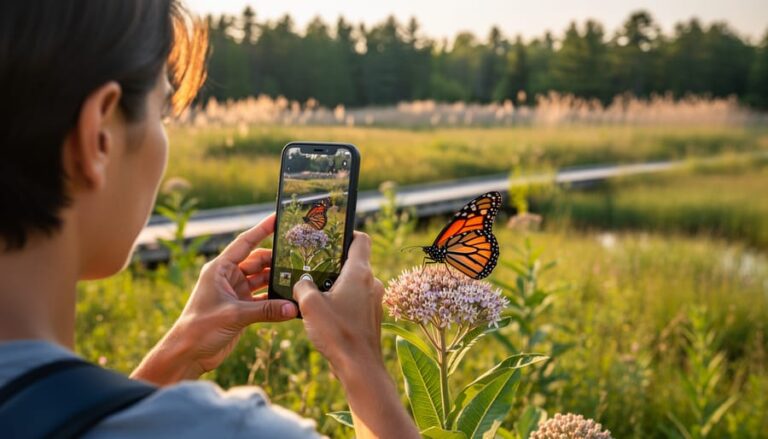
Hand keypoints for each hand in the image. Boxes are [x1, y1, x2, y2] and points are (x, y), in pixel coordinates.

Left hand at [132, 213, 297, 384]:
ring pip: (262, 280)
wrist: (188, 354)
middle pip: (258, 262)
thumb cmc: (200, 328)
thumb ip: (266, 310)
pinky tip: (289, 301)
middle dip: (276, 260)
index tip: (277, 219)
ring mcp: (235, 293)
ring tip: (297, 279)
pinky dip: (275, 300)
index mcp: (220, 269)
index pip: (245, 243)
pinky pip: (263, 299)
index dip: (261, 229)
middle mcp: (228, 277)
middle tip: (297, 258)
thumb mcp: (234, 315)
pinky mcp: (241, 308)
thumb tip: (293, 307)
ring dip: (277, 281)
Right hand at [292, 232, 384, 376]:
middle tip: (313, 266)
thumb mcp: (310, 305)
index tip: (331, 235)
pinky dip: (342, 301)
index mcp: (360, 273)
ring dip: (336, 285)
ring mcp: (373, 301)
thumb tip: (301, 283)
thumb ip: (303, 286)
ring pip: (354, 283)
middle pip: (354, 262)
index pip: (360, 240)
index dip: (347, 233)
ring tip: (315, 292)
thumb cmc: (337, 333)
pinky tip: (325, 312)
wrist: (359, 368)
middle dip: (334, 263)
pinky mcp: (371, 317)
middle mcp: (372, 283)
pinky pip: (356, 300)